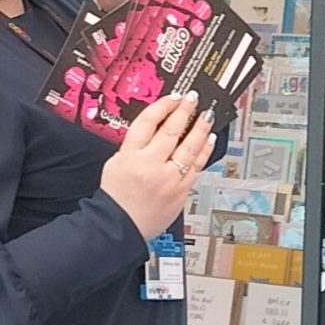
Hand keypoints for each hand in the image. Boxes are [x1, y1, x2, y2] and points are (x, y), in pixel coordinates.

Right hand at [100, 93, 215, 240]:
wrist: (120, 226)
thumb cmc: (117, 197)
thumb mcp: (115, 164)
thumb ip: (134, 146)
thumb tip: (155, 129)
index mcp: (130, 156)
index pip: (148, 122)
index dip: (163, 106)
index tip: (173, 98)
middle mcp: (149, 165)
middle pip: (171, 131)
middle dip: (184, 111)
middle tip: (193, 100)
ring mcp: (167, 179)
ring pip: (189, 147)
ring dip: (200, 128)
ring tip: (207, 115)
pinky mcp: (180, 191)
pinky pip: (196, 166)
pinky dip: (205, 151)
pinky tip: (209, 140)